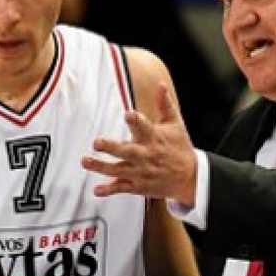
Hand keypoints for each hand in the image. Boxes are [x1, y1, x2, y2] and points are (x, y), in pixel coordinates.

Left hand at [81, 84, 197, 205]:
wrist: (190, 178)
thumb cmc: (180, 147)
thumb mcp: (175, 124)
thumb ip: (164, 104)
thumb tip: (160, 85)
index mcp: (154, 138)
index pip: (144, 127)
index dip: (135, 120)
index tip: (128, 114)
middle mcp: (146, 155)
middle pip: (127, 151)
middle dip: (111, 147)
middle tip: (96, 142)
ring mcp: (142, 172)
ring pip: (119, 170)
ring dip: (101, 166)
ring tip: (85, 161)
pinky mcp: (139, 186)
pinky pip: (123, 188)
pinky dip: (110, 190)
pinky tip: (97, 190)